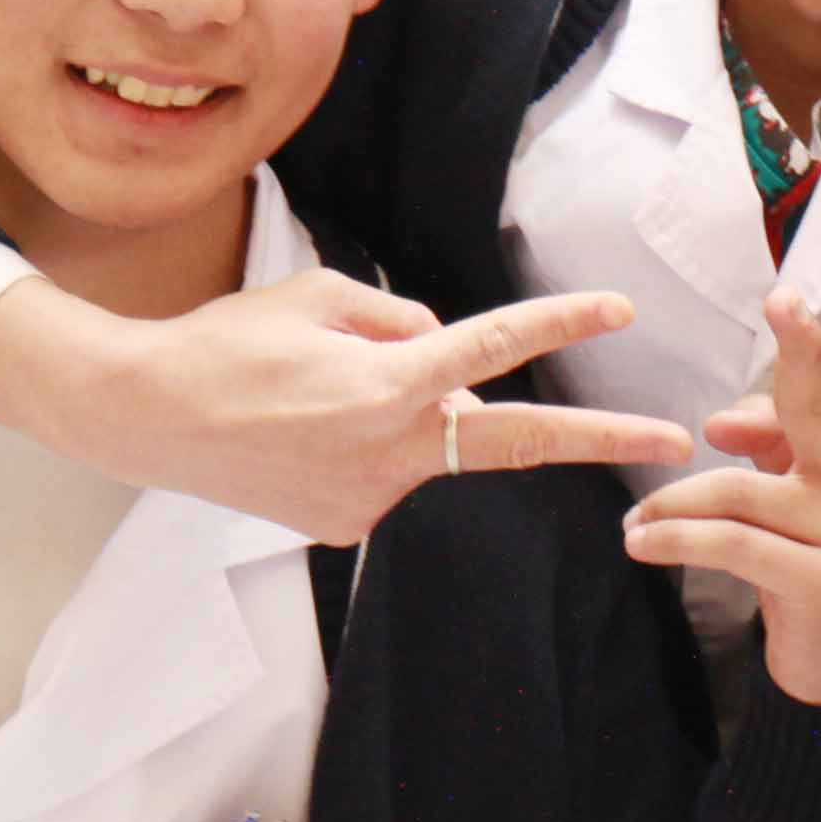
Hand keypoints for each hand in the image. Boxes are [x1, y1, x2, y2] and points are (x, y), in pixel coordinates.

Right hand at [0, 269, 700, 543]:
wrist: (146, 417)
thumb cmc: (226, 343)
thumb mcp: (318, 297)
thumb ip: (401, 321)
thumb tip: (451, 354)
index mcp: (387, 382)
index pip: (493, 347)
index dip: (561, 324)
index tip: (618, 311)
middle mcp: (391, 448)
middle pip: (514, 439)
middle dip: (601, 440)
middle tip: (674, 440)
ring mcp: (371, 496)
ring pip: (430, 441)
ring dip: (411, 412)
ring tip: (315, 394)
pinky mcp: (348, 524)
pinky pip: (387, 469)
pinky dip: (368, 443)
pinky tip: (303, 433)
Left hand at [625, 232, 820, 717]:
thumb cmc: (808, 558)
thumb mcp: (791, 491)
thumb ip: (764, 441)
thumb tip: (716, 423)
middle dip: (801, 348)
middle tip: (781, 303)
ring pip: (742, 486)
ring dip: (674, 503)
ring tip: (636, 520)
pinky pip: (730, 543)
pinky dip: (675, 539)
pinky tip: (640, 542)